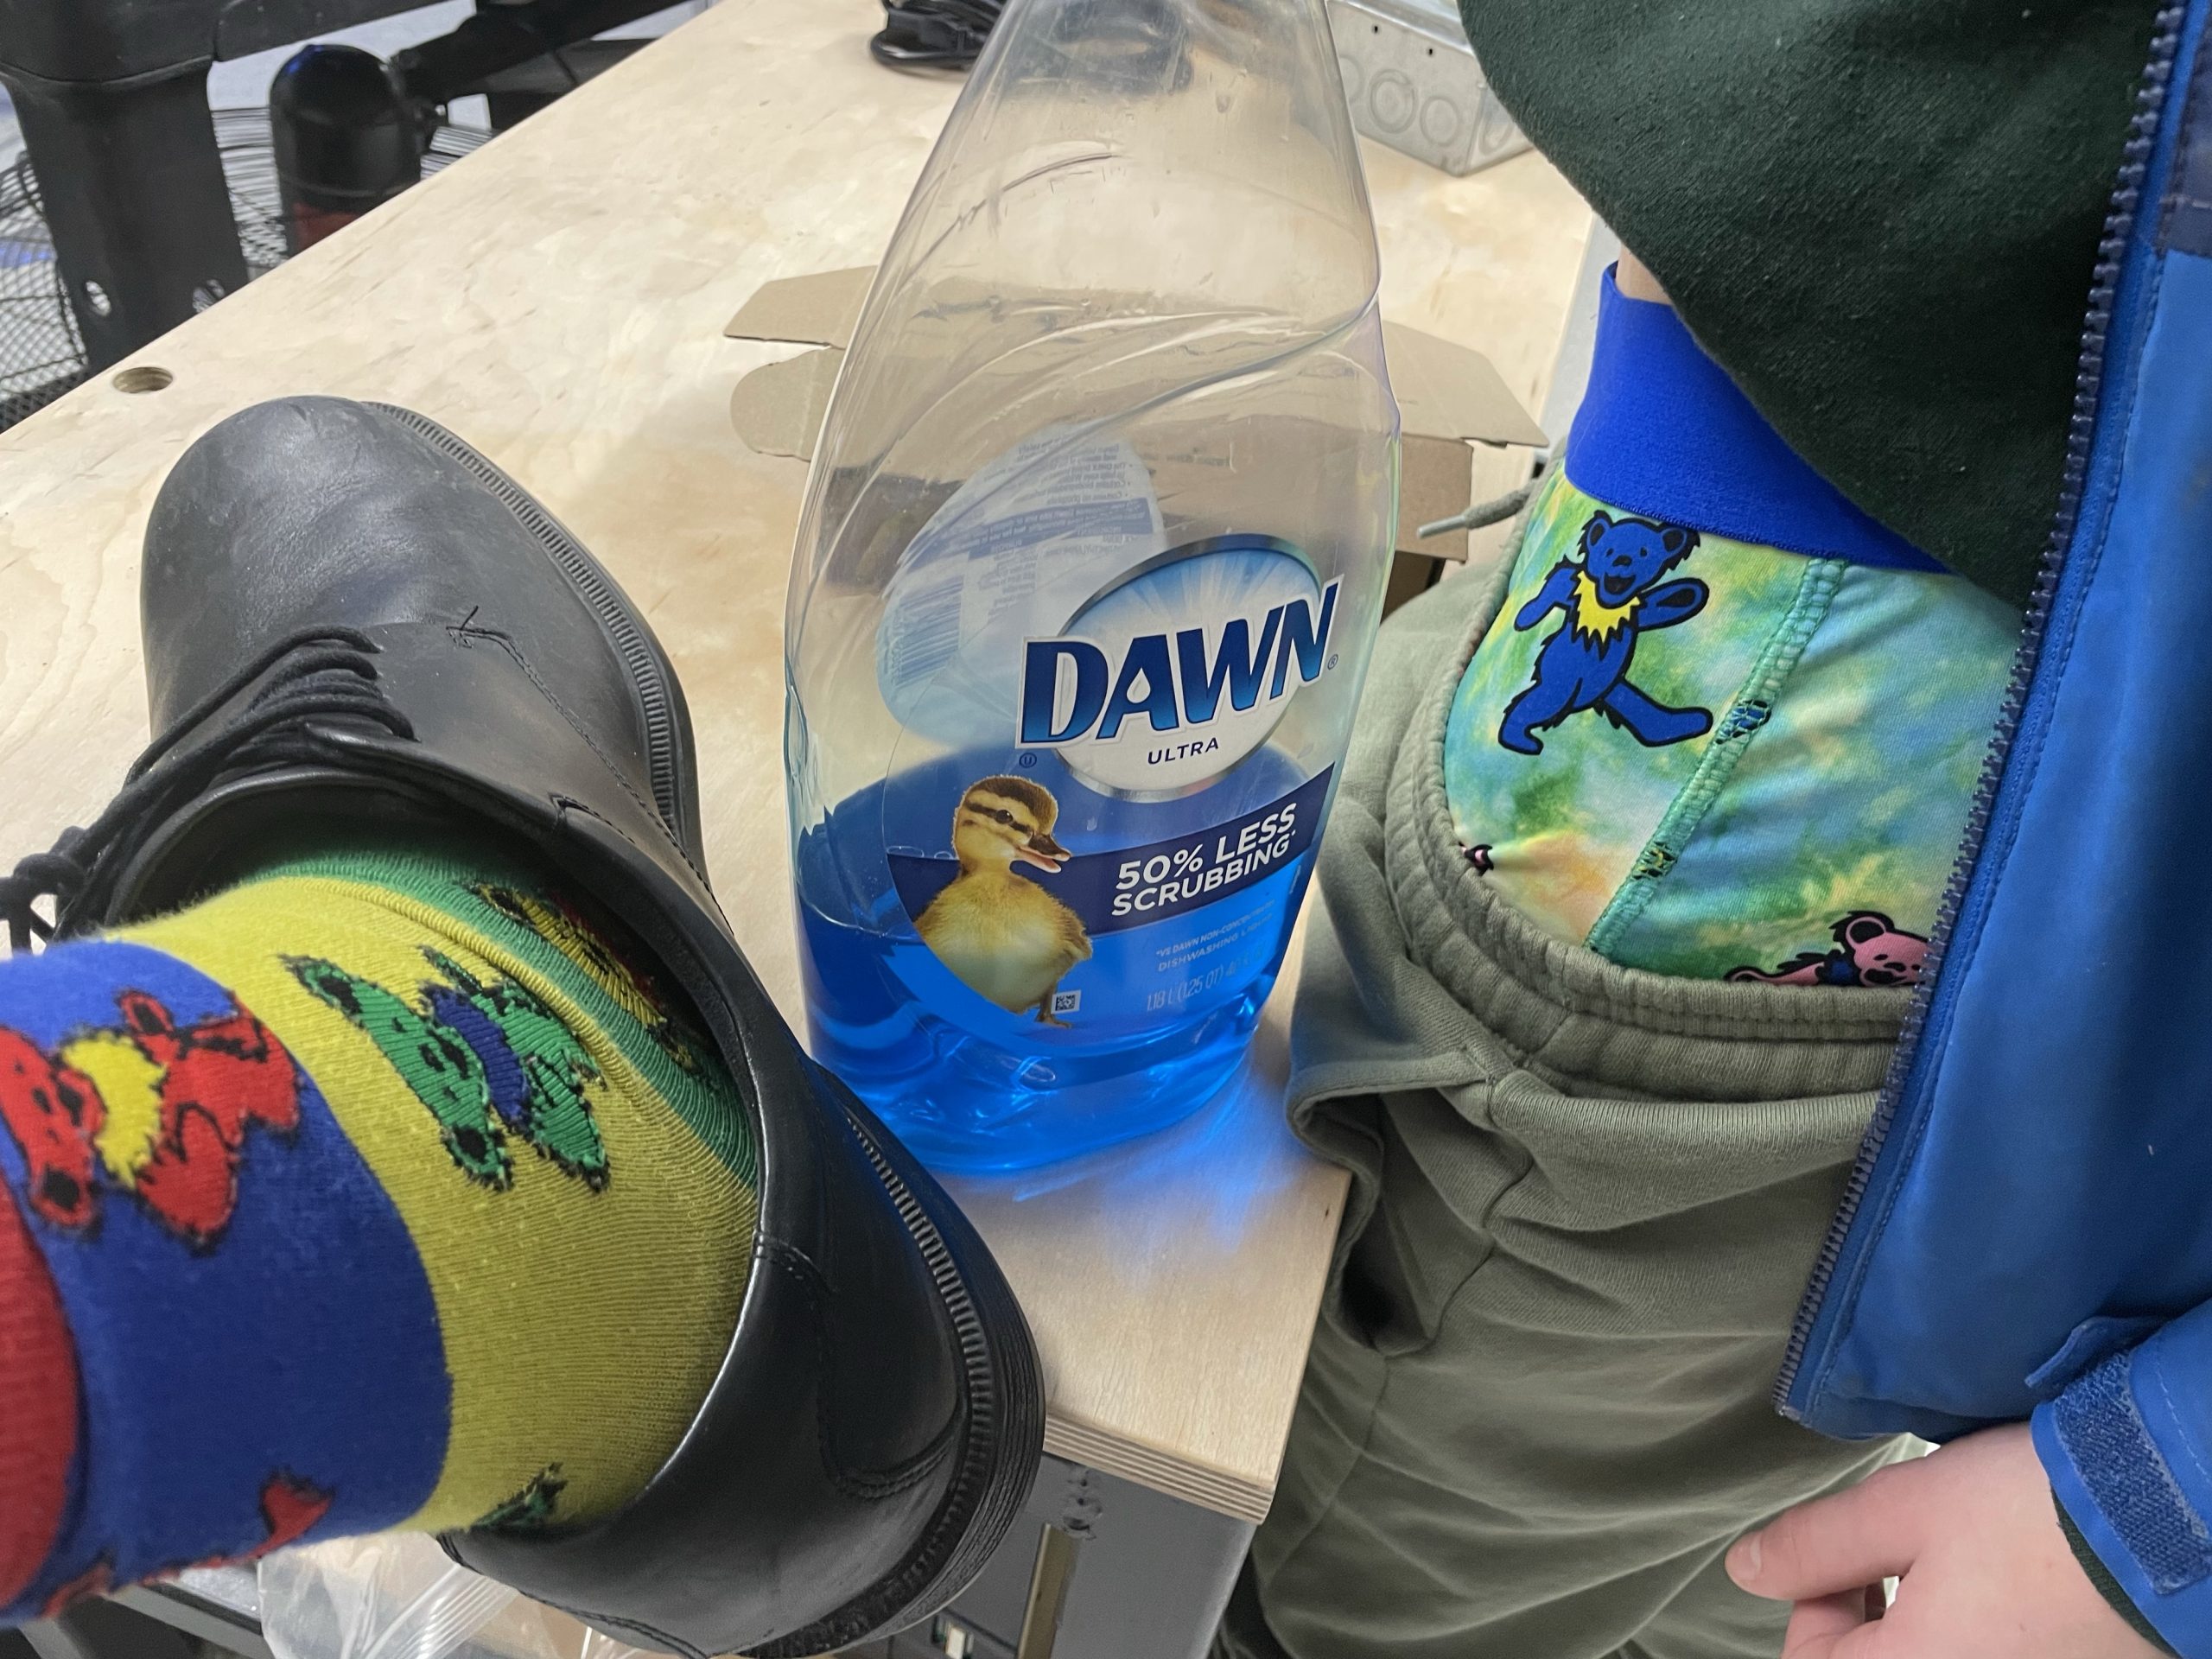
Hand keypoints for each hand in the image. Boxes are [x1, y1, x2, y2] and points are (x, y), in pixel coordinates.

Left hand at [1725, 1424, 2168, 1656]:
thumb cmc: (2030, 1513)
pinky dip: (1982, 1624)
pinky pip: (1992, 1652)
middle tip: (1903, 1544)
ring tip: (1959, 1556)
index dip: (1815, 1594)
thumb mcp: (1901, 1509)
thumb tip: (1745, 1569)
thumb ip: (1814, 1546)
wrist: (2169, 1517)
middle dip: (1868, 1607)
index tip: (1854, 1542)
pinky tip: (2007, 1577)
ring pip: (1935, 1655)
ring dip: (1925, 1615)